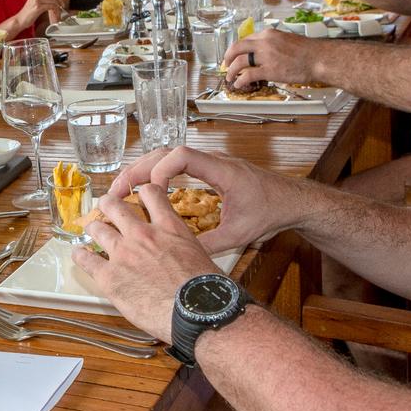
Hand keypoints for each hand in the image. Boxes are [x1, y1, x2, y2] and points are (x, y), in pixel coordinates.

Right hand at [23, 0, 67, 23]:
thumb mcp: (34, 0)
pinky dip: (55, 10)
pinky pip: (51, 6)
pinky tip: (55, 12)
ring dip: (59, 5)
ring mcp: (37, 0)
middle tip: (62, 3)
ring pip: (53, 0)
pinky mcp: (38, 7)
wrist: (21, 19)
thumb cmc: (28, 11)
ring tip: (59, 9)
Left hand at [73, 184, 218, 341]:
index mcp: (169, 228)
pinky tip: (79, 255)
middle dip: (108, 204)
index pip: (151, 194)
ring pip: (97, 228)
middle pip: (114, 206)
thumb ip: (183, 248)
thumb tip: (182, 255)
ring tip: (91, 230)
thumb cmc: (205, 291)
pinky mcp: (109, 276)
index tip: (139, 196)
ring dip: (93, 228)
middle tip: (106, 207)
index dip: (142, 192)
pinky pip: (86, 259)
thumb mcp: (200, 256)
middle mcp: (142, 235)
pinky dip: (81, 255)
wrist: (195, 313)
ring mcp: (123, 253)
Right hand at [106, 146, 304, 253]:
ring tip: (122, 190)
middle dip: (137, 169)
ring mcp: (209, 162)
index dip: (160, 170)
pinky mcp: (208, 168)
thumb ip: (210, 245)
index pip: (181, 155)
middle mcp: (212, 160)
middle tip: (116, 190)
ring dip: (143, 170)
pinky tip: (144, 190)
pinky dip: (155, 173)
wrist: (294, 201)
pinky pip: (175, 163)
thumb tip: (181, 259)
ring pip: (167, 155)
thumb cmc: (272, 212)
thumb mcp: (240, 234)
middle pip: (165, 152)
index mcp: (221, 170)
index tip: (150, 192)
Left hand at [222, 30, 322, 87]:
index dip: (237, 48)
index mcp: (269, 34)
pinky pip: (248, 75)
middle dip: (228, 57)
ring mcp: (266, 56)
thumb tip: (263, 52)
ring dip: (232, 70)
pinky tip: (239, 84)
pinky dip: (240, 80)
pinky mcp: (269, 70)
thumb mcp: (286, 39)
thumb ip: (273, 43)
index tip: (234, 54)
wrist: (319, 59)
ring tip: (230, 77)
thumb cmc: (307, 51)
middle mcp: (265, 43)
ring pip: (239, 62)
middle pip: (237, 48)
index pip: (246, 39)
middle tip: (226, 64)